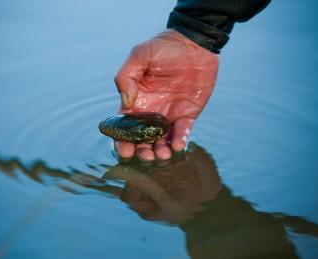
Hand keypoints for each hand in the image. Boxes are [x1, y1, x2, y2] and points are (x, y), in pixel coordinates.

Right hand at [114, 30, 218, 160]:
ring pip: (162, 140)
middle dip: (142, 151)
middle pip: (143, 138)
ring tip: (162, 154)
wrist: (194, 44)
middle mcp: (151, 111)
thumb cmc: (164, 47)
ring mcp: (169, 114)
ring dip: (160, 150)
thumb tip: (126, 102)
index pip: (125, 125)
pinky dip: (180, 140)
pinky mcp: (187, 114)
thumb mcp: (139, 55)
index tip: (125, 150)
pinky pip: (183, 132)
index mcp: (136, 100)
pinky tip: (178, 145)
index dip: (122, 140)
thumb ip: (126, 77)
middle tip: (146, 156)